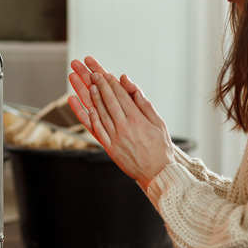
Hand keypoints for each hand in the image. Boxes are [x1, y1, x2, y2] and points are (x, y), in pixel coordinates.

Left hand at [67, 57, 174, 187]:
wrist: (157, 174)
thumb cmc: (160, 148)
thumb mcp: (159, 124)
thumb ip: (145, 105)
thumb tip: (134, 89)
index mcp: (138, 120)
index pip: (122, 96)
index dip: (112, 84)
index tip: (105, 74)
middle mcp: (125, 127)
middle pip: (109, 102)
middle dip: (100, 86)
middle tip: (92, 74)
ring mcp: (116, 138)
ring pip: (101, 113)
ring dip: (93, 98)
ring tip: (88, 86)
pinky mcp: (110, 148)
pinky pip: (98, 130)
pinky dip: (91, 118)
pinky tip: (87, 108)